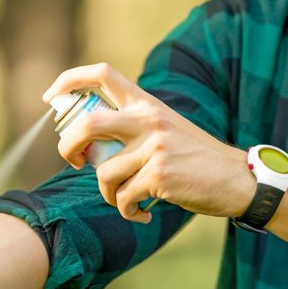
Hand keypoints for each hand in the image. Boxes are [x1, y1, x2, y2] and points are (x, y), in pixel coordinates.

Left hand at [42, 63, 255, 222]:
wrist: (237, 179)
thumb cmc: (197, 159)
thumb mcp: (167, 129)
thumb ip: (133, 128)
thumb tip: (89, 146)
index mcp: (147, 103)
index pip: (102, 74)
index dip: (68, 81)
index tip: (50, 98)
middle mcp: (148, 120)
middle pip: (88, 125)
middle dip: (68, 147)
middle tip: (75, 162)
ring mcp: (153, 147)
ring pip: (103, 174)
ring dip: (109, 195)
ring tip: (127, 201)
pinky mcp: (159, 175)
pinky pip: (123, 198)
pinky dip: (127, 211)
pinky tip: (142, 214)